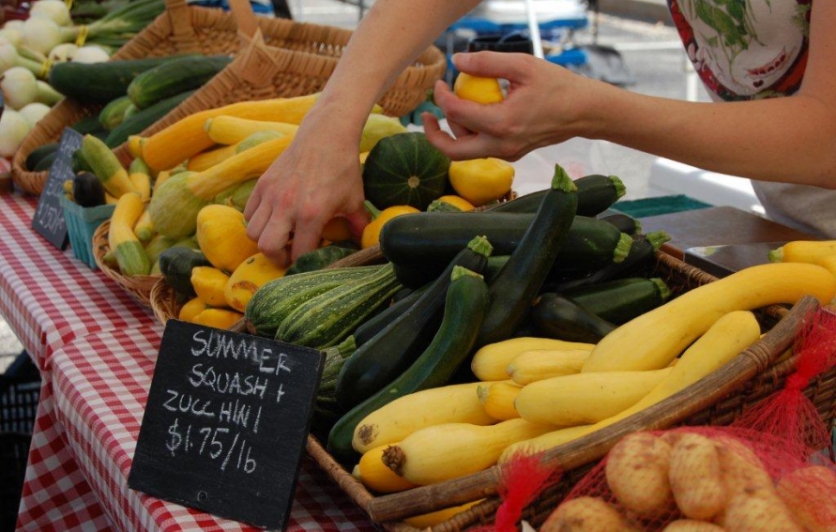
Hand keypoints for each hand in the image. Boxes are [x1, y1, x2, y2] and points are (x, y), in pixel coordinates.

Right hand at [243, 109, 367, 265]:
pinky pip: (248, 213)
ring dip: (266, 239)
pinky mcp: (262, 184)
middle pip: (267, 247)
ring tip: (281, 235)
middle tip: (289, 252)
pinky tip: (273, 218)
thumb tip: (364, 245)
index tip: (309, 261)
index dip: (303, 263)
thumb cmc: (343, 169)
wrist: (326, 135)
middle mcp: (287, 206)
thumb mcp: (355, 200)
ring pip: (253, 232)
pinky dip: (257, 221)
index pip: (299, 253)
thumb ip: (358, 226)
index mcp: (311, 214)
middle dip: (278, 257)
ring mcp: (271, 195)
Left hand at [423, 51, 605, 160]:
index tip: (440, 82)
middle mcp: (501, 145)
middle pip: (453, 150)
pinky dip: (471, 134)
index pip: (456, 113)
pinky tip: (475, 114)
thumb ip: (487, 62)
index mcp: (501, 123)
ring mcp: (507, 153)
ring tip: (456, 106)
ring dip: (454, 132)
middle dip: (433, 135)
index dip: (440, 96)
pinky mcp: (512, 154)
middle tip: (426, 115)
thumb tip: (456, 61)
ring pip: (466, 152)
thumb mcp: (522, 65)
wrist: (584, 112)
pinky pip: (482, 149)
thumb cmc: (557, 85)